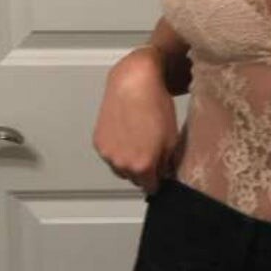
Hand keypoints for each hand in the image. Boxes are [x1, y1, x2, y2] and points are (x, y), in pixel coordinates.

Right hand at [93, 48, 178, 194]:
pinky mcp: (98, 142)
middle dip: (143, 171)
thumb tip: (164, 174)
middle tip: (151, 153)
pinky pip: (109, 155)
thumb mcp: (172, 139)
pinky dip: (117, 150)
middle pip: (134, 179)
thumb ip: (167, 163)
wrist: (134, 84)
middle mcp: (122, 164)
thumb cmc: (156, 107)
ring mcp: (108, 154)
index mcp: (142, 166)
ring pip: (119, 169)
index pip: (151, 187)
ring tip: (137, 141)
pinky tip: (126, 134)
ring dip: (127, 162)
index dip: (158, 180)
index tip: (160, 172)